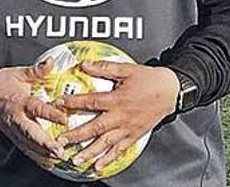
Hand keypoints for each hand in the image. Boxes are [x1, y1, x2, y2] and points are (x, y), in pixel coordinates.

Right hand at [0, 58, 68, 168]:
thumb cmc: (3, 82)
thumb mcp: (19, 73)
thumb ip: (36, 70)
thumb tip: (51, 61)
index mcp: (19, 101)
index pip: (36, 108)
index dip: (51, 114)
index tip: (65, 119)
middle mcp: (16, 118)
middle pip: (31, 133)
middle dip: (45, 143)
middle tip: (60, 151)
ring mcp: (12, 129)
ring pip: (27, 144)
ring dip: (42, 153)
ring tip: (57, 160)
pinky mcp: (11, 136)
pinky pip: (24, 149)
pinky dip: (36, 157)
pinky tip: (48, 163)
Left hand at [54, 62, 179, 172]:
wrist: (171, 91)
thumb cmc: (149, 79)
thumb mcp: (126, 69)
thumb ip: (104, 68)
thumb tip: (84, 64)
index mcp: (117, 99)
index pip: (91, 101)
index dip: (74, 102)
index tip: (59, 103)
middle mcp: (121, 116)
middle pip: (96, 128)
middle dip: (77, 135)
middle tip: (61, 141)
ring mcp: (128, 128)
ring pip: (106, 143)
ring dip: (90, 152)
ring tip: (76, 159)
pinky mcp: (134, 135)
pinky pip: (120, 150)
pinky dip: (109, 159)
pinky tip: (99, 166)